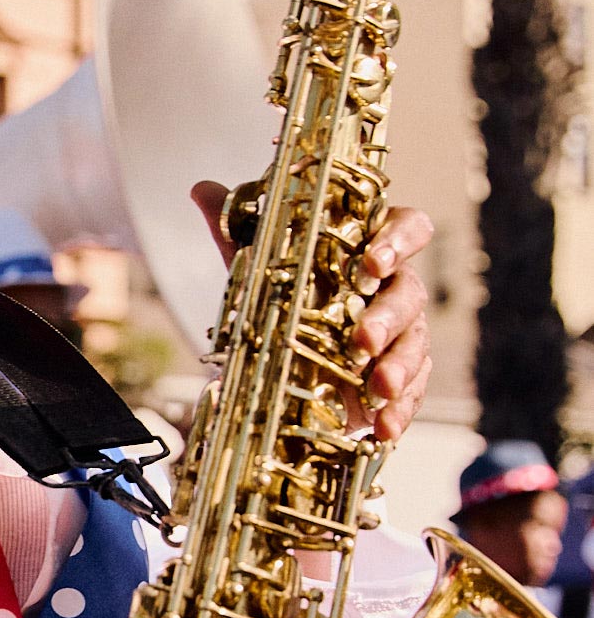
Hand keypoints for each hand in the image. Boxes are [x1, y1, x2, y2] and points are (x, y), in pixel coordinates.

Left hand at [192, 182, 432, 442]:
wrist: (280, 366)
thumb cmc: (282, 304)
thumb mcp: (256, 270)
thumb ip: (238, 230)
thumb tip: (203, 190)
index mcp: (368, 251)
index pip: (406, 228)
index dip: (398, 240)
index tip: (373, 261)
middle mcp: (391, 289)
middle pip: (410, 292)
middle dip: (388, 317)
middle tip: (362, 340)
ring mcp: (400, 335)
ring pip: (415, 343)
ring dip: (400, 367)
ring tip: (378, 388)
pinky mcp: (400, 379)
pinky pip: (413, 391)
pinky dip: (401, 410)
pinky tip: (385, 428)